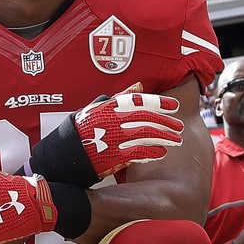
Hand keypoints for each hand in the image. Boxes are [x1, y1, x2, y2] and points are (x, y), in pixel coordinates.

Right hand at [30, 88, 183, 184]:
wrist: (64, 156)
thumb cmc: (80, 131)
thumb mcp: (95, 109)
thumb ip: (118, 98)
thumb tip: (139, 87)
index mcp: (109, 107)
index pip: (140, 101)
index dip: (159, 103)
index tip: (174, 107)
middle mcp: (113, 120)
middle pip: (147, 118)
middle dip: (166, 122)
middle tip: (179, 126)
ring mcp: (113, 137)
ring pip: (146, 134)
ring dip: (164, 137)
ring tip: (175, 140)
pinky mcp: (113, 155)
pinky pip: (138, 152)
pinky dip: (151, 152)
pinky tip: (161, 152)